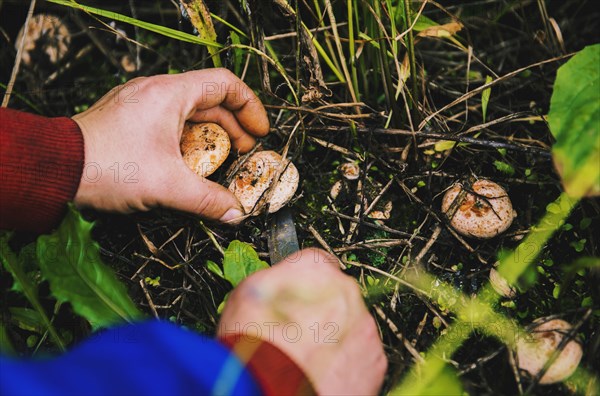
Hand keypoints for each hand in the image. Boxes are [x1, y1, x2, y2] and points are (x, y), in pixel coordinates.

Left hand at [72, 68, 268, 222]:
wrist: (54, 171)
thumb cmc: (107, 167)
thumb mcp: (167, 186)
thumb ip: (208, 200)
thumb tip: (235, 213)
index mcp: (169, 94)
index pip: (225, 84)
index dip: (250, 107)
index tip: (260, 133)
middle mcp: (155, 93)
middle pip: (209, 100)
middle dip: (234, 127)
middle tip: (246, 152)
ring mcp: (138, 105)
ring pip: (188, 113)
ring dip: (210, 135)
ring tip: (221, 160)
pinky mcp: (127, 121)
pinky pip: (168, 124)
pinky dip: (186, 140)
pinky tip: (189, 164)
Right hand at [218, 248, 386, 393]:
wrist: (271, 391)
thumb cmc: (254, 346)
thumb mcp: (247, 293)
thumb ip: (275, 277)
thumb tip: (282, 279)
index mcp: (315, 269)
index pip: (315, 263)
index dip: (302, 284)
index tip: (293, 300)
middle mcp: (346, 292)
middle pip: (336, 294)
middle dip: (320, 311)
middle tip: (297, 334)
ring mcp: (364, 327)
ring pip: (351, 325)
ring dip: (335, 337)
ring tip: (308, 359)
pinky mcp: (375, 360)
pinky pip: (361, 354)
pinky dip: (347, 363)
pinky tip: (322, 373)